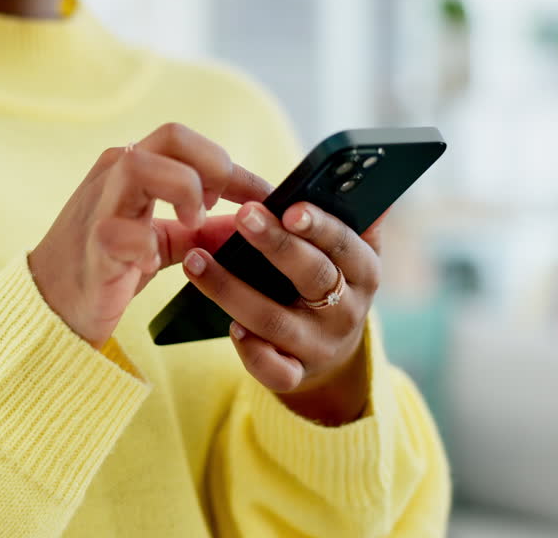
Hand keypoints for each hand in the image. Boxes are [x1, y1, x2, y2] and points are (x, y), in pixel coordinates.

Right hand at [28, 123, 271, 349]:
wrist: (51, 306)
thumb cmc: (106, 266)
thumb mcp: (162, 240)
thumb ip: (202, 228)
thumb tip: (251, 223)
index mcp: (130, 168)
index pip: (187, 142)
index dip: (232, 166)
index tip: (263, 196)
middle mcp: (113, 175)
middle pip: (171, 136)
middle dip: (212, 167)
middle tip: (220, 207)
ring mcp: (99, 206)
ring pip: (142, 165)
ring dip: (182, 191)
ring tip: (191, 223)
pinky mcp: (93, 245)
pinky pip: (122, 232)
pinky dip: (146, 245)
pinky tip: (150, 265)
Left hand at [181, 201, 384, 424]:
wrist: (331, 355)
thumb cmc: (328, 284)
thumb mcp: (348, 254)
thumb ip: (352, 221)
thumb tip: (361, 181)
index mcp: (363, 272)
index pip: (346, 244)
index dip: (319, 226)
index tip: (289, 206)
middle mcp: (346, 310)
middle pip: (312, 277)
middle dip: (276, 246)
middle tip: (241, 216)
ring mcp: (321, 346)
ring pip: (275, 320)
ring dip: (231, 290)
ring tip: (194, 261)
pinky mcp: (297, 376)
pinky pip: (275, 371)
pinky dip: (251, 351)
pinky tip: (229, 328)